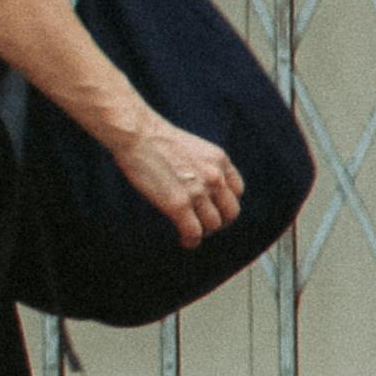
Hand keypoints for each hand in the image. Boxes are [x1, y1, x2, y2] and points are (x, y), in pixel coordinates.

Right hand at [122, 115, 243, 246]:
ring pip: (212, 225)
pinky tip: (185, 241)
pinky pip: (193, 232)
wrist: (138, 134)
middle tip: (204, 225)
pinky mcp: (178, 204)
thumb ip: (204, 166)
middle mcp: (215, 177)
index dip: (225, 204)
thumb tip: (199, 185)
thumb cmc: (156, 138)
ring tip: (191, 233)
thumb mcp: (193, 147)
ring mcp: (198, 192)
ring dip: (203, 232)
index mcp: (220, 161)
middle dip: (219, 222)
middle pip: (230, 212)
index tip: (214, 209)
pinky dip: (191, 241)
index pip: (237, 191)